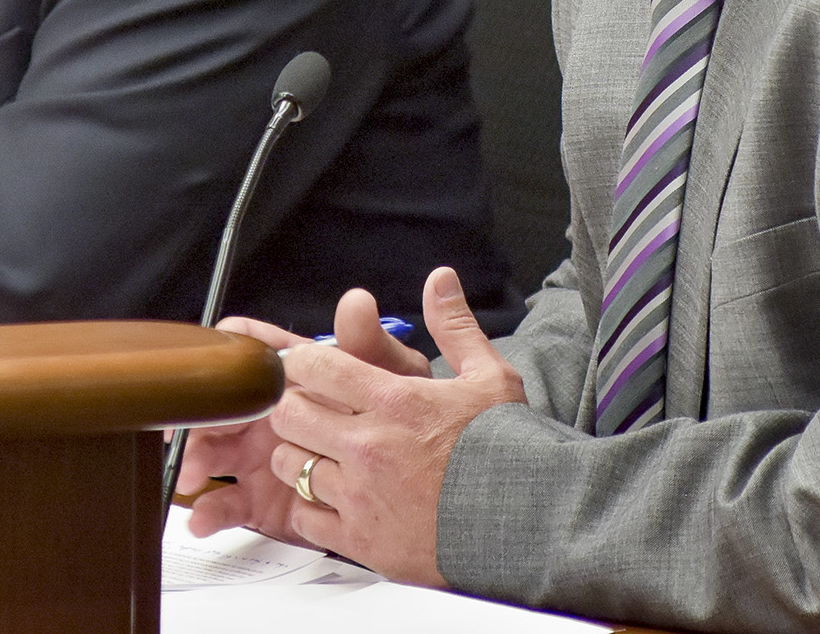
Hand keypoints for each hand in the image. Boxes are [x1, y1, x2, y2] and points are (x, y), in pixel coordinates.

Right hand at [183, 286, 430, 541]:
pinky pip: (227, 506)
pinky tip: (204, 519)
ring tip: (193, 476)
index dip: (220, 352)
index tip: (201, 359)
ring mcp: (256, 457)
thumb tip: (355, 303)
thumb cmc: (395, 417)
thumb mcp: (388, 377)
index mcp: (287, 378)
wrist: (410, 482)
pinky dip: (209, 513)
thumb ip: (367, 343)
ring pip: (210, 454)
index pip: (244, 353)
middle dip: (195, 416)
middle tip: (188, 430)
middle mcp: (263, 414)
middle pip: (214, 406)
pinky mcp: (259, 500)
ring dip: (195, 462)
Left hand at [267, 267, 525, 584]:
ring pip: (291, 466)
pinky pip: (305, 519)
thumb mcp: (490, 377)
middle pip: (290, 414)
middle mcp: (370, 447)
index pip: (316, 366)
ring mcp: (362, 497)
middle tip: (309, 408)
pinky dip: (311, 507)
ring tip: (319, 453)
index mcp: (395, 402)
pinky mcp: (361, 542)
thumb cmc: (509, 451)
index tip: (307, 366)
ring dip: (298, 456)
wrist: (529, 526)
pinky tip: (332, 500)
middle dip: (292, 405)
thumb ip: (455, 326)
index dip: (302, 362)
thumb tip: (440, 278)